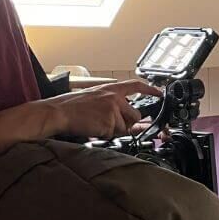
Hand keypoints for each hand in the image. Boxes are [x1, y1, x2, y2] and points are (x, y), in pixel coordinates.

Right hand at [44, 80, 161, 138]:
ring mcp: (113, 109)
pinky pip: (115, 133)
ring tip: (97, 123)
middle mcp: (114, 97)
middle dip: (128, 123)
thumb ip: (114, 105)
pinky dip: (105, 134)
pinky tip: (94, 127)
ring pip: (126, 127)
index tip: (160, 93)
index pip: (136, 86)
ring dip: (115, 129)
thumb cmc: (73, 106)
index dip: (150, 89)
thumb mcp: (95, 99)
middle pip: (135, 115)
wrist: (58, 112)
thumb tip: (130, 117)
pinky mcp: (109, 121)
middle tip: (109, 123)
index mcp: (111, 89)